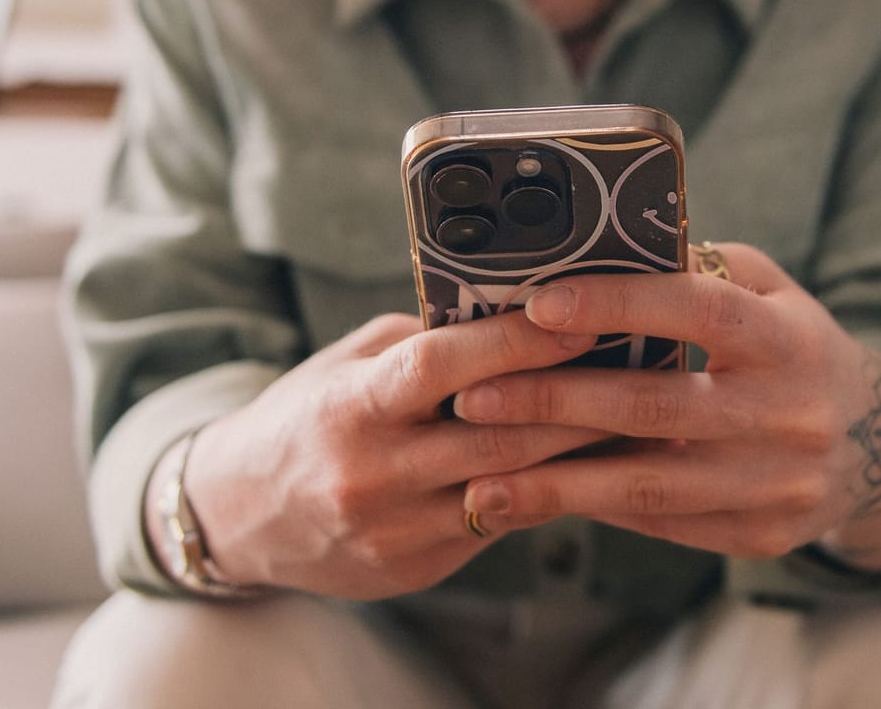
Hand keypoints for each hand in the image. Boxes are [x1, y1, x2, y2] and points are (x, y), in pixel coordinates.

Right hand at [171, 311, 609, 599]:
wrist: (238, 514)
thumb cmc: (307, 418)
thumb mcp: (347, 365)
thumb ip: (420, 344)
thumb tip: (511, 314)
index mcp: (350, 406)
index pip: (442, 367)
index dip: (516, 342)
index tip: (583, 317)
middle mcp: (371, 471)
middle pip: (495, 437)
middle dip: (577, 404)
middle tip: (642, 373)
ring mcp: (394, 528)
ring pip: (509, 488)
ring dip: (580, 455)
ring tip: (639, 422)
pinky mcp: (414, 566)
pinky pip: (496, 526)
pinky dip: (545, 493)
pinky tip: (590, 468)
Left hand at [454, 244, 880, 570]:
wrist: (875, 446)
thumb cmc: (791, 349)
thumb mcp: (770, 294)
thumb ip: (699, 273)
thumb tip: (595, 251)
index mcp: (789, 338)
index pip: (700, 310)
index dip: (619, 303)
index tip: (538, 304)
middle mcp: (790, 414)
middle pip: (659, 408)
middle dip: (557, 403)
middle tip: (475, 398)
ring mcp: (777, 484)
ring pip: (651, 486)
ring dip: (557, 481)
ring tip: (481, 476)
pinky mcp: (760, 535)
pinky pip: (662, 525)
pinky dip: (594, 510)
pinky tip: (535, 500)